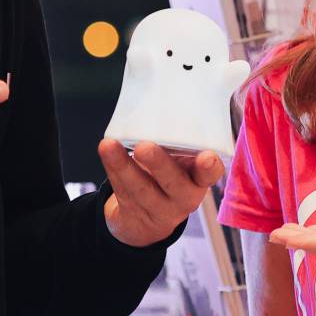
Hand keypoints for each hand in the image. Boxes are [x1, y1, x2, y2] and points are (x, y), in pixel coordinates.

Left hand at [97, 138, 224, 247]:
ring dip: (123, 166)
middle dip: (159, 165)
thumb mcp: (180, 163)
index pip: (209, 176)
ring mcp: (158, 209)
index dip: (210, 168)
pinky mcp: (133, 212)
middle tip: (145, 147)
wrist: (146, 219)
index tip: (207, 156)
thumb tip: (167, 96)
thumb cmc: (168, 175)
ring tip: (109, 145)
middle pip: (173, 184)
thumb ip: (179, 143)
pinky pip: (121, 190)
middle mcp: (182, 197)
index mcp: (198, 181)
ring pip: (140, 189)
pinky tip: (106, 150)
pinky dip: (112, 167)